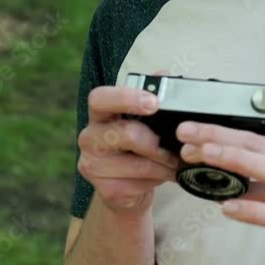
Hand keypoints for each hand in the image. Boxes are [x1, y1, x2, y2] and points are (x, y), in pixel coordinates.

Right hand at [77, 84, 178, 214]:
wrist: (129, 188)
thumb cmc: (139, 147)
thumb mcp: (147, 121)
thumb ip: (154, 95)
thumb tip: (164, 74)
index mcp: (99, 114)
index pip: (100, 98)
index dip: (126, 97)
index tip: (154, 102)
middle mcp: (89, 137)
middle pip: (124, 133)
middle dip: (156, 141)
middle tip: (176, 145)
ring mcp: (93, 165)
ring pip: (138, 163)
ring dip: (163, 163)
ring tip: (176, 162)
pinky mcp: (105, 190)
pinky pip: (140, 182)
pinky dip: (159, 179)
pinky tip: (164, 176)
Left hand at [176, 121, 264, 264]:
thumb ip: (260, 183)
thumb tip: (222, 178)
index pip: (252, 137)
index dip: (218, 132)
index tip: (188, 130)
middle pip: (258, 146)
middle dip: (220, 138)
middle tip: (186, 135)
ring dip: (237, 161)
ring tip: (205, 156)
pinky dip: (254, 210)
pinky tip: (228, 209)